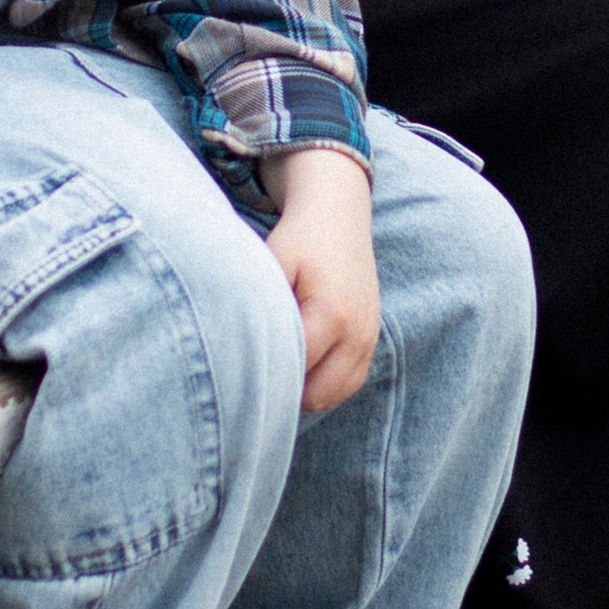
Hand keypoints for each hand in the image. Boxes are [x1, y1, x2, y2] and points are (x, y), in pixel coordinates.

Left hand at [259, 147, 379, 411]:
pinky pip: (349, 384)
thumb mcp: (273, 262)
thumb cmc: (299, 238)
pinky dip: (325, 384)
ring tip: (280, 364)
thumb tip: (236, 347)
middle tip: (257, 370)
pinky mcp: (372, 339)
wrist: (339, 213)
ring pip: (334, 395)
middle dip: (285, 390)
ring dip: (306, 391)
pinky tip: (302, 364)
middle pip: (315, 395)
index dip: (265, 377)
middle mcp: (357, 333)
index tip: (241, 370)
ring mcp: (369, 338)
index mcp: (331, 315)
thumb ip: (263, 305)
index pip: (294, 372)